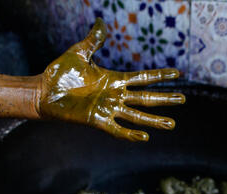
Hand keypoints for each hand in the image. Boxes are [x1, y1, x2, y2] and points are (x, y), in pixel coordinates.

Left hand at [38, 18, 184, 141]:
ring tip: (171, 124)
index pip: (142, 78)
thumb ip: (93, 41)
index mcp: (113, 80)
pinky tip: (145, 138)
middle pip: (145, 98)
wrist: (44, 91)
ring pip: (136, 116)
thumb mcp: (79, 53)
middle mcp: (114, 96)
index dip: (160, 76)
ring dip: (154, 121)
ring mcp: (107, 109)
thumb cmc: (60, 73)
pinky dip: (130, 134)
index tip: (178, 74)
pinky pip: (117, 130)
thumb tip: (100, 23)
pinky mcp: (97, 121)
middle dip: (164, 100)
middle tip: (183, 100)